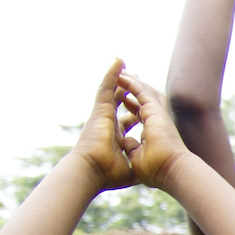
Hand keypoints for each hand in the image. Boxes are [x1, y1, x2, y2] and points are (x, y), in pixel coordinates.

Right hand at [70, 61, 135, 193]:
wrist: (91, 171)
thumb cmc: (106, 174)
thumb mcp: (128, 170)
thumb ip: (135, 165)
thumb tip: (144, 171)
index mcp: (115, 138)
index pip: (126, 122)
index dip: (134, 114)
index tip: (141, 109)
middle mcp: (108, 124)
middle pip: (120, 103)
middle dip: (128, 92)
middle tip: (135, 81)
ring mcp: (103, 115)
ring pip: (112, 91)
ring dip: (119, 77)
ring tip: (124, 62)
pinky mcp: (100, 109)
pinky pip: (107, 86)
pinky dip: (112, 73)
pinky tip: (119, 61)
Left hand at [117, 71, 191, 189]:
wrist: (170, 171)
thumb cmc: (157, 170)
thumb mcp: (138, 158)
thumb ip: (132, 148)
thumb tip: (125, 141)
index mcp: (152, 133)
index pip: (141, 114)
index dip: (133, 106)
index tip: (125, 101)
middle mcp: (156, 121)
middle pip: (144, 99)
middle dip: (133, 89)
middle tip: (123, 80)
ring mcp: (156, 115)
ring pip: (143, 91)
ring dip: (131, 82)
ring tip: (120, 73)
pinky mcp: (154, 111)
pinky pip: (140, 91)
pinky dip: (131, 83)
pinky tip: (121, 76)